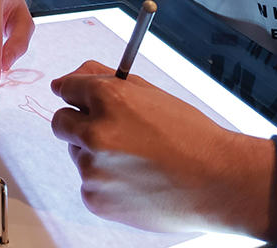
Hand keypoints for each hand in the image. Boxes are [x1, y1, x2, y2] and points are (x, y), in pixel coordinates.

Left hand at [50, 60, 276, 241]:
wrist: (216, 182)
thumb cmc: (190, 136)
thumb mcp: (150, 93)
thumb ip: (105, 79)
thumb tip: (68, 79)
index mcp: (109, 99)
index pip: (67, 87)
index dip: (75, 92)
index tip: (77, 98)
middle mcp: (95, 133)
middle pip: (60, 121)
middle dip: (77, 121)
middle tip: (108, 130)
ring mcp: (93, 169)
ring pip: (77, 153)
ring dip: (95, 153)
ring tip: (135, 159)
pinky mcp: (95, 198)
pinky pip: (88, 183)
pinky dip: (105, 181)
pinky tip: (135, 179)